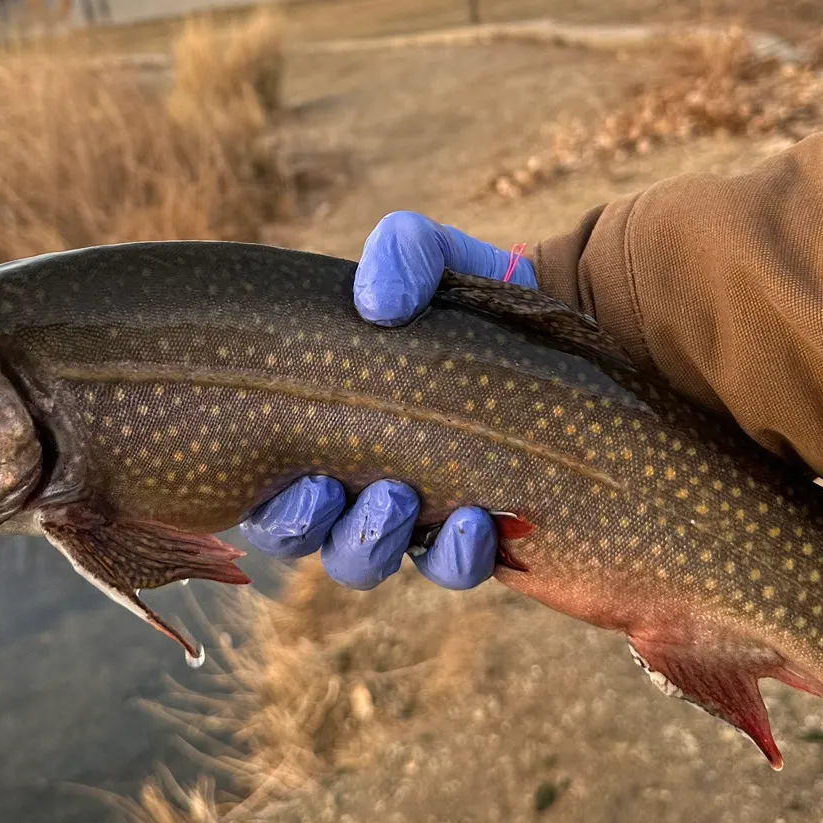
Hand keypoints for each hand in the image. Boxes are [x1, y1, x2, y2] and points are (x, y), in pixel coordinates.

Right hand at [238, 212, 536, 589]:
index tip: (300, 476)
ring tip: (403, 500)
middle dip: (310, 525)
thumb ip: (400, 254)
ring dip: (373, 542)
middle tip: (334, 489)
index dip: (270, 502)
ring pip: (365, 561)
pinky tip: (478, 523)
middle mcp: (354, 479)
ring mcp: (415, 513)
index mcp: (320, 424)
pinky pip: (451, 569)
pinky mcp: (477, 533)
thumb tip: (377, 304)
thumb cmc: (465, 297)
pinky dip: (457, 556)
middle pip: (304, 536)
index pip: (266, 487)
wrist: (557, 323)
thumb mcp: (431, 255)